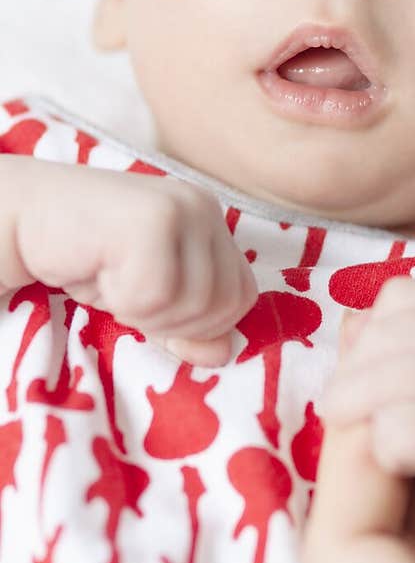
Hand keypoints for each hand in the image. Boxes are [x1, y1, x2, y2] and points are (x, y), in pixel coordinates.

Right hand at [6, 160, 257, 364]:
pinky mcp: (153, 219)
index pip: (242, 296)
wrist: (23, 218)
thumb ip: (186, 327)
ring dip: (143, 311)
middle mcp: (204, 208)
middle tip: (126, 294)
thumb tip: (223, 354)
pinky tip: (99, 271)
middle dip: (173, 322)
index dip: (202, 323)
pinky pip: (156, 295)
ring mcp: (182, 208)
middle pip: (224, 304)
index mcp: (212, 221)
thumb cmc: (85, 258)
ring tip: (111, 279)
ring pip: (194, 303)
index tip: (153, 307)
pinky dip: (122, 300)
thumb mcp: (146, 300)